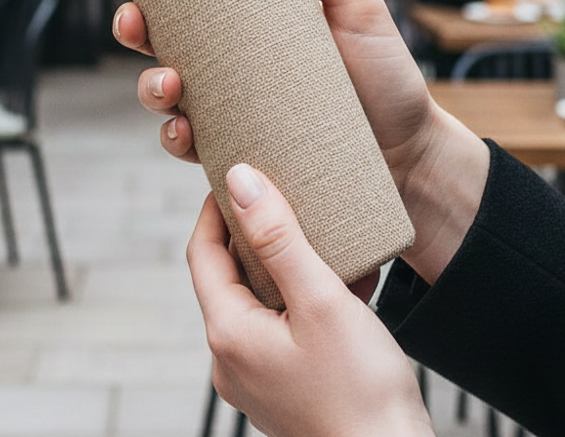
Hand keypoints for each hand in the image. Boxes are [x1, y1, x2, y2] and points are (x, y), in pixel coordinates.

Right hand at [93, 0, 488, 283]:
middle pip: (158, 37)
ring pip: (164, 91)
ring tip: (169, 81)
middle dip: (130, 26)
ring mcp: (229, 104)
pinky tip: (186, 133)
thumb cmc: (385, 73)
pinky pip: (190, 144)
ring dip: (149, 85)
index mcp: (248, 15)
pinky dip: (176, 138)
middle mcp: (229, 58)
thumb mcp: (355, 2)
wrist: (411, 152)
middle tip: (133, 19)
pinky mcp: (239, 147)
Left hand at [190, 163, 433, 436]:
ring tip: (325, 238)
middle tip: (287, 197)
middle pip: (229, 275)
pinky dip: (304, 299)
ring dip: (288, 265)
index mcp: (228, 333)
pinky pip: (280, 327)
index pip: (202, 251)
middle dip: (257, 234)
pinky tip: (346, 285)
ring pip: (259, 300)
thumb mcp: (321, 300)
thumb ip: (279, 237)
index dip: (217, 208)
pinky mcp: (282, 388)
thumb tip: (240, 180)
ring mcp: (255, 378)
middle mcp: (231, 359)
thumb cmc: (362, 391)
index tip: (241, 173)